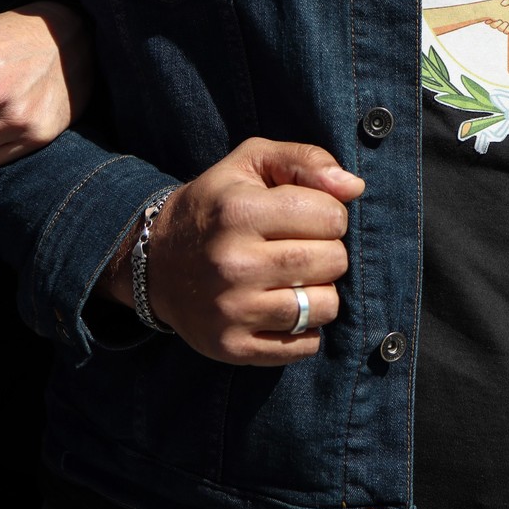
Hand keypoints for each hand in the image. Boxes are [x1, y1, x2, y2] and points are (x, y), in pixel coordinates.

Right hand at [101, 138, 365, 364]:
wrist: (154, 262)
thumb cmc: (218, 205)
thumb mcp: (252, 162)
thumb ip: (306, 161)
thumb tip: (354, 187)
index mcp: (239, 212)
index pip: (332, 217)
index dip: (330, 213)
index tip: (308, 216)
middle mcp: (233, 264)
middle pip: (333, 262)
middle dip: (330, 251)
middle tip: (303, 247)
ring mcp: (231, 311)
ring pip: (325, 306)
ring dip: (321, 291)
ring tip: (295, 278)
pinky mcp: (232, 347)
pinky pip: (305, 345)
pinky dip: (305, 328)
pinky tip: (282, 306)